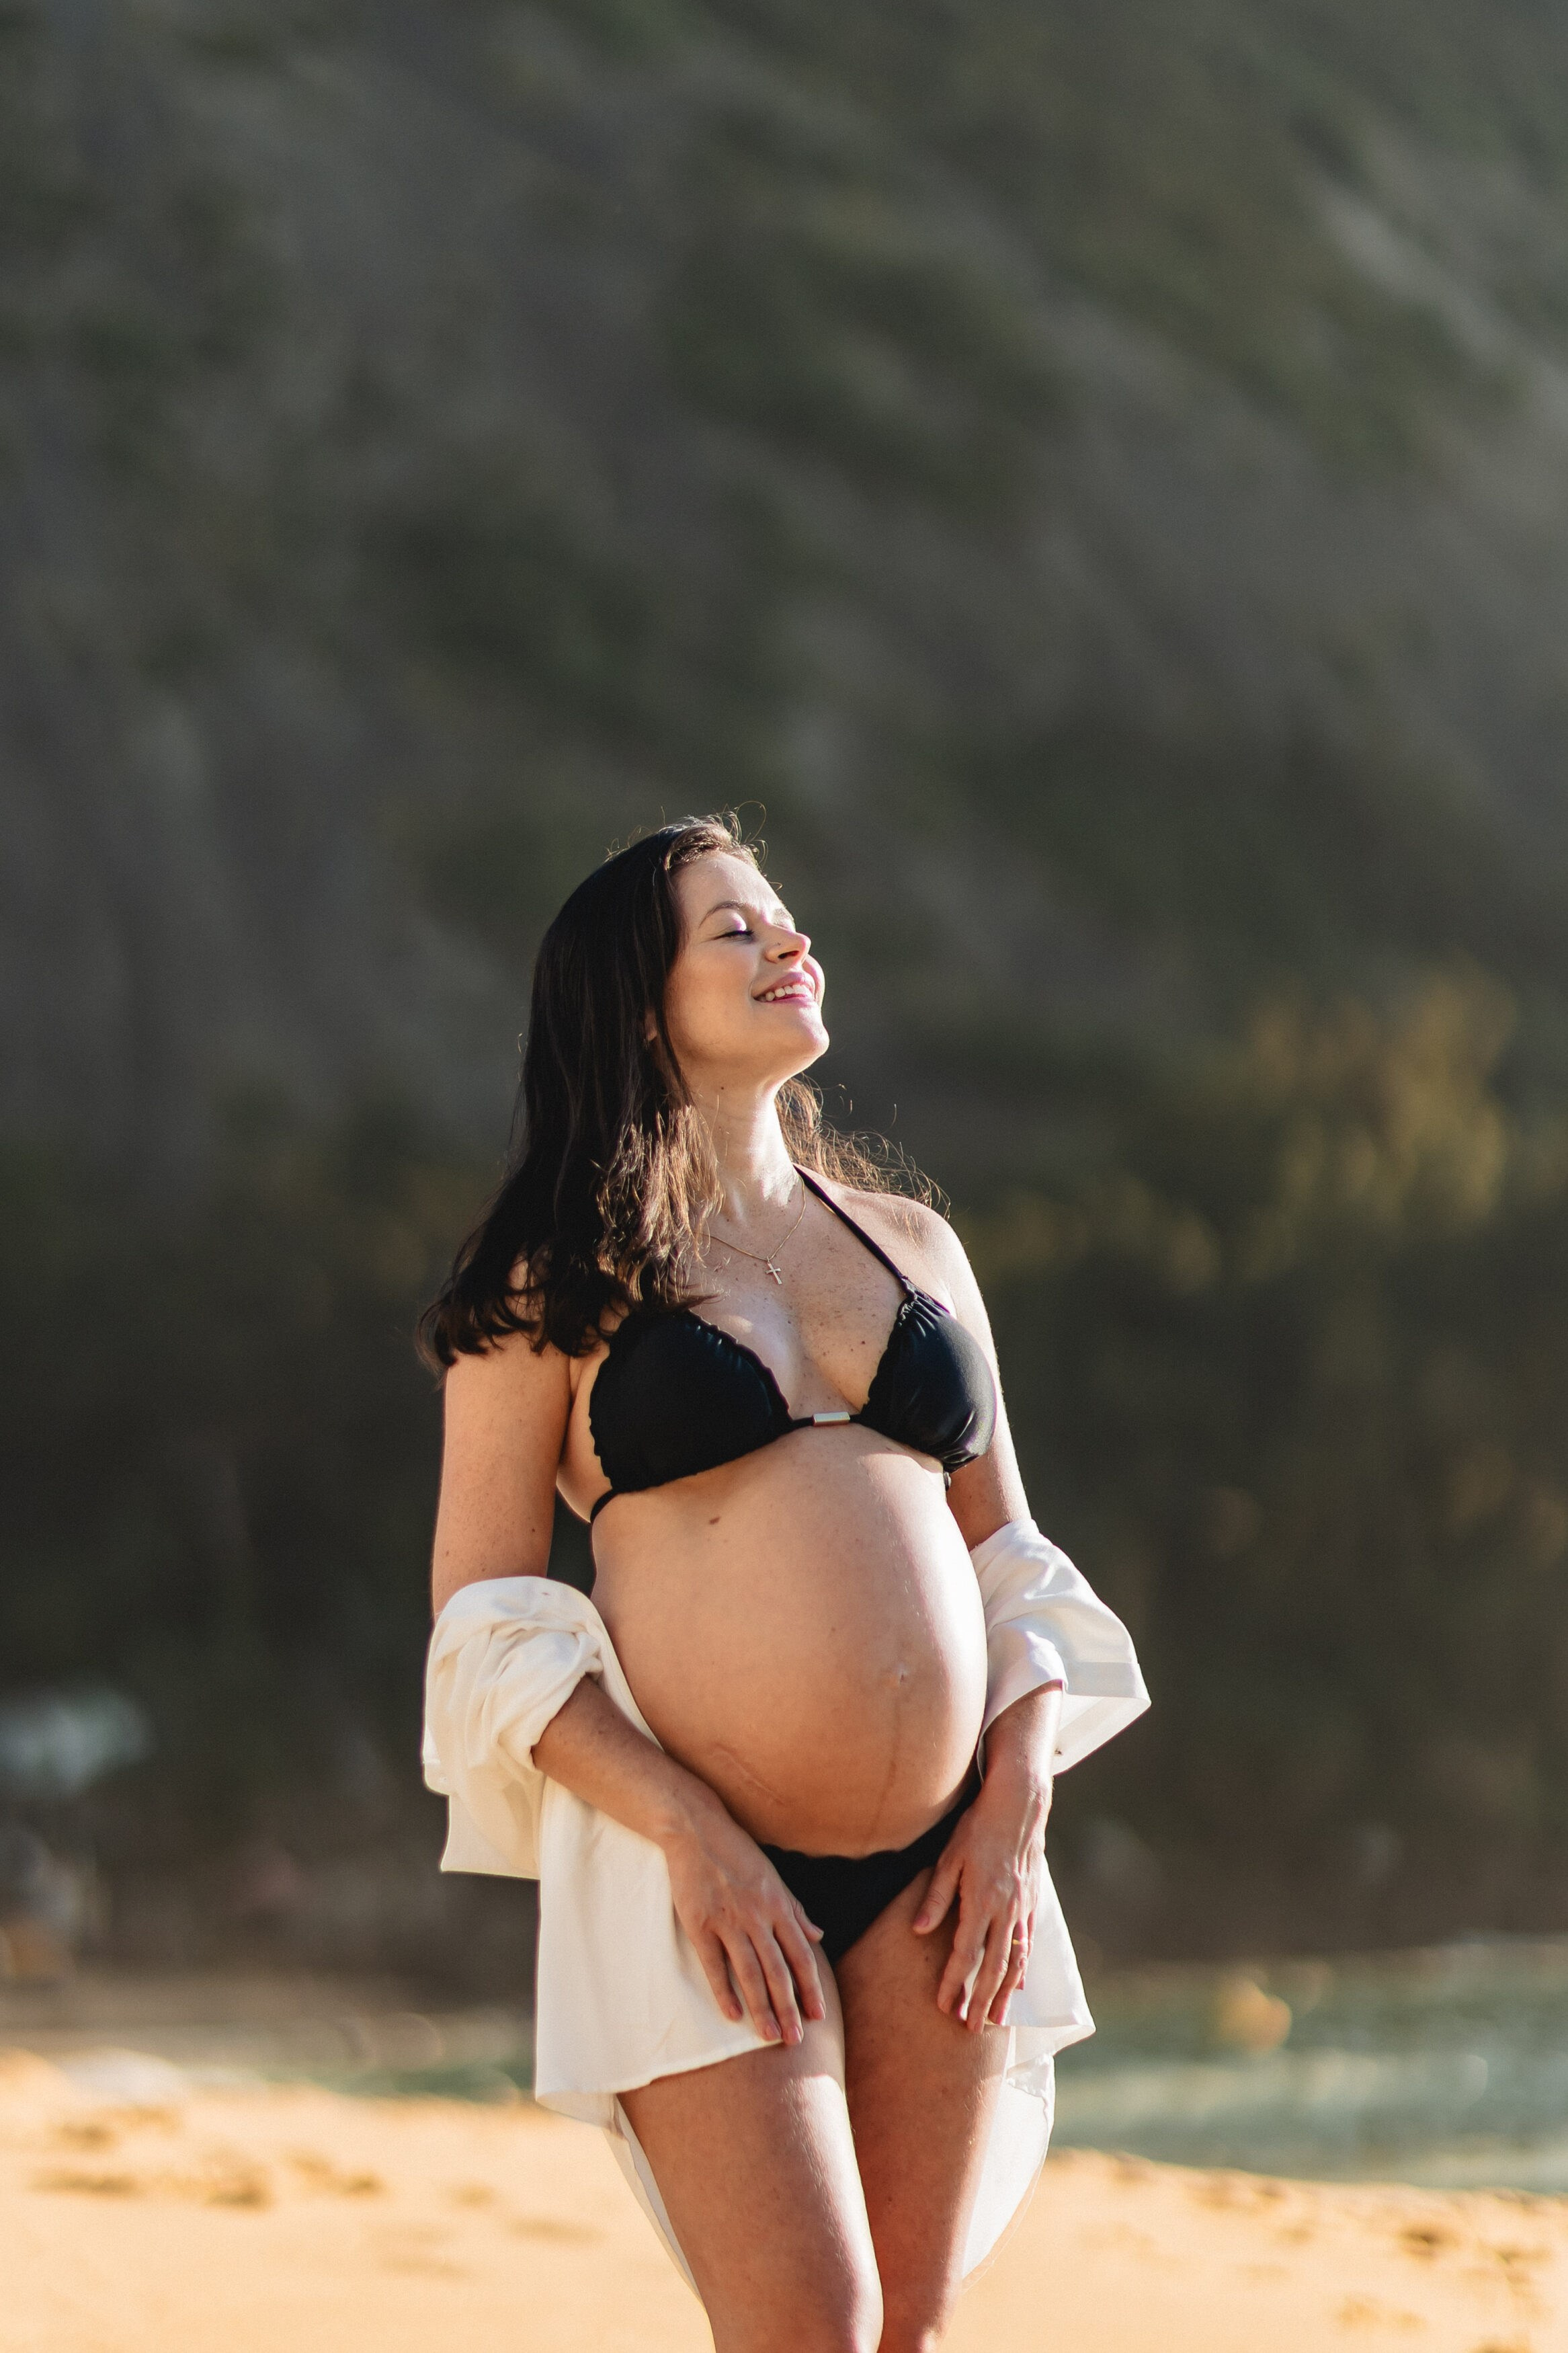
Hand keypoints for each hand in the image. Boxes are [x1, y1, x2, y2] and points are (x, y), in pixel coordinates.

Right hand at [660, 1788, 826, 2046]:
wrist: (697, 1830)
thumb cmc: (737, 1853)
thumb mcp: (773, 1877)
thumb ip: (795, 1909)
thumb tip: (819, 1934)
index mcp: (778, 1905)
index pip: (801, 1955)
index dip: (810, 1987)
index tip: (818, 2015)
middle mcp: (758, 1916)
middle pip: (778, 1970)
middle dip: (789, 2007)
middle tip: (795, 2040)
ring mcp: (728, 1920)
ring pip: (750, 1972)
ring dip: (761, 2007)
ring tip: (768, 2036)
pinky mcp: (700, 1923)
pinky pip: (714, 1964)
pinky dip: (723, 1990)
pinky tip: (732, 2014)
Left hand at [912, 1757, 1050, 2029]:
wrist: (1018, 1806)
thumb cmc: (977, 1828)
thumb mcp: (949, 1857)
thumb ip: (935, 1897)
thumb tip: (918, 1931)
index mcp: (981, 1901)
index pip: (964, 1954)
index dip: (953, 1983)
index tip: (943, 2007)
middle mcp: (1005, 1911)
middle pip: (993, 1967)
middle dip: (981, 2001)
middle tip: (971, 2029)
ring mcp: (1022, 1909)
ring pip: (1015, 1962)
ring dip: (1005, 1993)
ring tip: (997, 2020)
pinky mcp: (1031, 1903)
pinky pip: (1028, 1944)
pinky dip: (1023, 1969)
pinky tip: (1019, 1985)